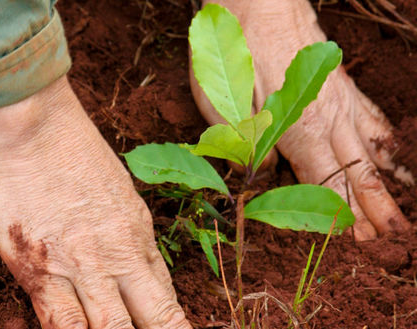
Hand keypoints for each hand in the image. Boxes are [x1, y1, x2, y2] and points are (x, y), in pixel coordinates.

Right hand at [0, 76, 191, 327]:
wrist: (30, 121)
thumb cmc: (66, 143)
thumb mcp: (111, 183)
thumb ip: (118, 223)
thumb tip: (122, 249)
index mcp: (137, 230)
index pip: (163, 291)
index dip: (173, 321)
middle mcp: (119, 253)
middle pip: (154, 316)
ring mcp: (83, 266)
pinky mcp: (41, 272)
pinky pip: (63, 324)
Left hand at [193, 0, 411, 239]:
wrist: (260, 0)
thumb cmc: (236, 52)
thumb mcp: (222, 105)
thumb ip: (244, 148)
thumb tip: (260, 180)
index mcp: (299, 131)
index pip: (325, 185)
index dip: (340, 218)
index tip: (354, 245)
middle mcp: (329, 120)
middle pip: (357, 174)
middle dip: (373, 212)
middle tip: (390, 243)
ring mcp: (342, 101)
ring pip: (371, 152)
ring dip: (386, 187)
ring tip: (401, 216)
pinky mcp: (343, 86)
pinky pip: (372, 121)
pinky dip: (387, 146)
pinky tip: (395, 158)